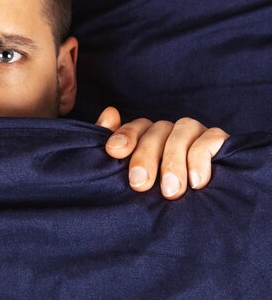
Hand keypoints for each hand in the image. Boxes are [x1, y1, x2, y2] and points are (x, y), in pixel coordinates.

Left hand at [95, 107, 229, 199]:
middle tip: (139, 184)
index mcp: (147, 135)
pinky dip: (201, 159)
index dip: (124, 136)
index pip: (134, 127)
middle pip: (156, 131)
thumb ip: (117, 146)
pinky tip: (196, 182)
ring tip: (169, 191)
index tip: (113, 151)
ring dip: (173, 161)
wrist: (205, 215)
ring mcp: (195, 133)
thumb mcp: (133, 176)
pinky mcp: (219, 140)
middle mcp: (170, 131)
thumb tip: (110, 112)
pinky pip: (210, 139)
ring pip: (181, 132)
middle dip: (145, 157)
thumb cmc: (159, 194)